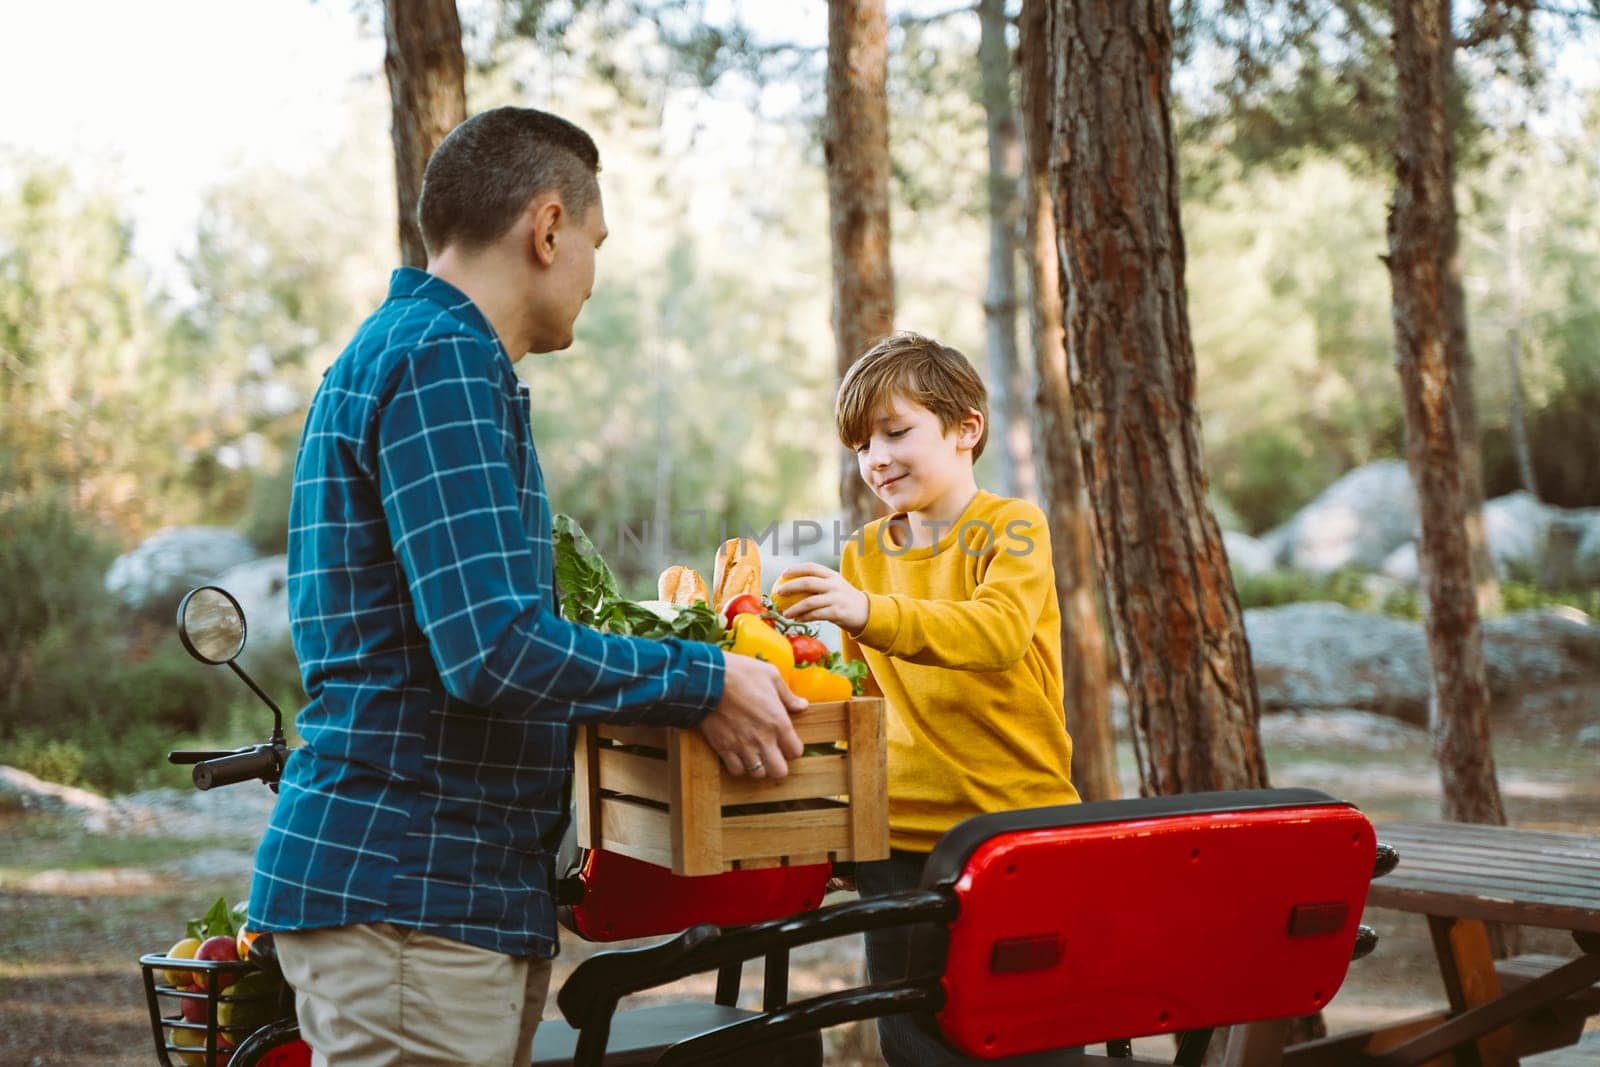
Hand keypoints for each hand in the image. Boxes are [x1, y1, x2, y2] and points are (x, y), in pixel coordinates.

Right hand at [699, 652, 805, 779]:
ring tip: (755, 755)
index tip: (786, 742)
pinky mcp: (724, 748)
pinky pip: (736, 770)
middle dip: (778, 765)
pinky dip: (739, 766)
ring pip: (758, 774)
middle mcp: (763, 739)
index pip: (796, 752)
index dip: (792, 749)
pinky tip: (738, 755)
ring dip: (759, 766)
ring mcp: (742, 746)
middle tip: (773, 754)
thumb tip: (802, 705)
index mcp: (778, 722)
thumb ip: (788, 695)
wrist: (708, 678)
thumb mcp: (771, 675)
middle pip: (779, 772)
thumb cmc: (740, 673)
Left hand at [776, 563, 869, 633]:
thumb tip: (791, 584)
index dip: (796, 569)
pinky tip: (797, 620)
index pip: (812, 567)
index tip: (783, 574)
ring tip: (784, 613)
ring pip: (810, 602)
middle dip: (790, 587)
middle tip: (779, 592)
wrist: (865, 613)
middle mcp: (834, 585)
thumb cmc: (843, 599)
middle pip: (808, 582)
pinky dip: (804, 617)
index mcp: (832, 576)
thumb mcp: (835, 586)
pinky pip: (816, 615)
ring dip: (794, 608)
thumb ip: (819, 583)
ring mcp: (836, 599)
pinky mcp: (837, 613)